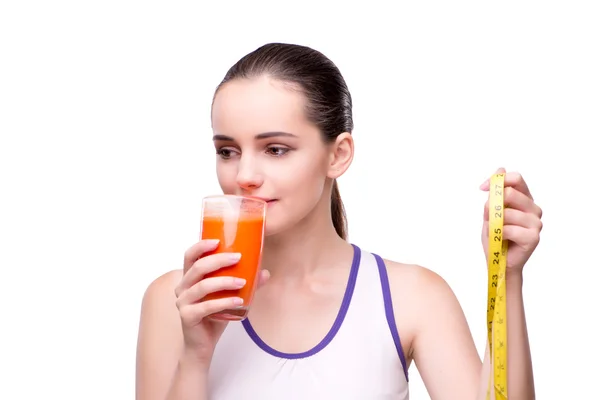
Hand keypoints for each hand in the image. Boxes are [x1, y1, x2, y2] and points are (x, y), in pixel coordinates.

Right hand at [174, 239, 269, 363]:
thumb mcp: (229, 296)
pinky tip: (239, 301)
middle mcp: (182, 288)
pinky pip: (206, 306)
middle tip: (238, 257)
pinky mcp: (187, 316)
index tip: (218, 240)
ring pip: (203, 286)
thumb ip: (245, 284)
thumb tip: (265, 272)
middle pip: (198, 267)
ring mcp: (182, 302)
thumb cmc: (214, 316)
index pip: (190, 256)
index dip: (201, 246)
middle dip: (219, 260)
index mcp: (189, 278)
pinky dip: (224, 302)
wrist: (202, 345)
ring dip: (225, 281)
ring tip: (243, 282)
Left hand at [480, 168, 542, 271]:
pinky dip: (497, 234)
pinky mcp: (533, 237)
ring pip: (506, 213)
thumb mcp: (491, 211)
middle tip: (489, 217)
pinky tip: (501, 240)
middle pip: (511, 193)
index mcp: (525, 200)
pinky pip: (507, 228)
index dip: (498, 181)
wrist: (498, 262)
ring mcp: (536, 223)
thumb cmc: (496, 237)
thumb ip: (496, 193)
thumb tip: (500, 169)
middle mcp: (534, 209)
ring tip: (496, 232)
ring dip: (493, 223)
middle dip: (492, 205)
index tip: (483, 188)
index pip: (516, 179)